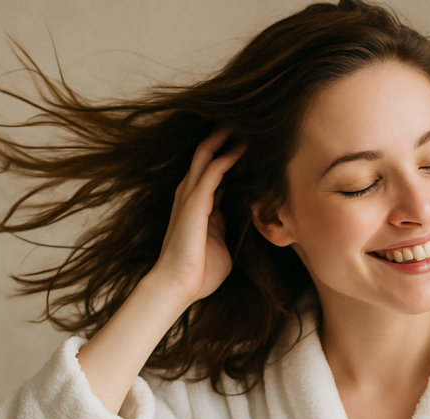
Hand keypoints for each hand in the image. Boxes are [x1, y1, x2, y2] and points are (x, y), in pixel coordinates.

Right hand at [148, 128, 244, 305]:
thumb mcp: (220, 242)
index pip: (214, 169)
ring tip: (246, 124)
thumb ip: (227, 226)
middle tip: (246, 121)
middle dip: (225, 136)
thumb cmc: (201, 272)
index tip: (251, 141)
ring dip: (227, 139)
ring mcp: (190, 195)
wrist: (178, 286)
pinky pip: (214, 170)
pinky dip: (229, 156)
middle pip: (207, 153)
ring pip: (208, 154)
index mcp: (198, 204)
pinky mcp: (195, 201)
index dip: (230, 153)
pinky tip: (243, 148)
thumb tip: (243, 221)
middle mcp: (191, 193)